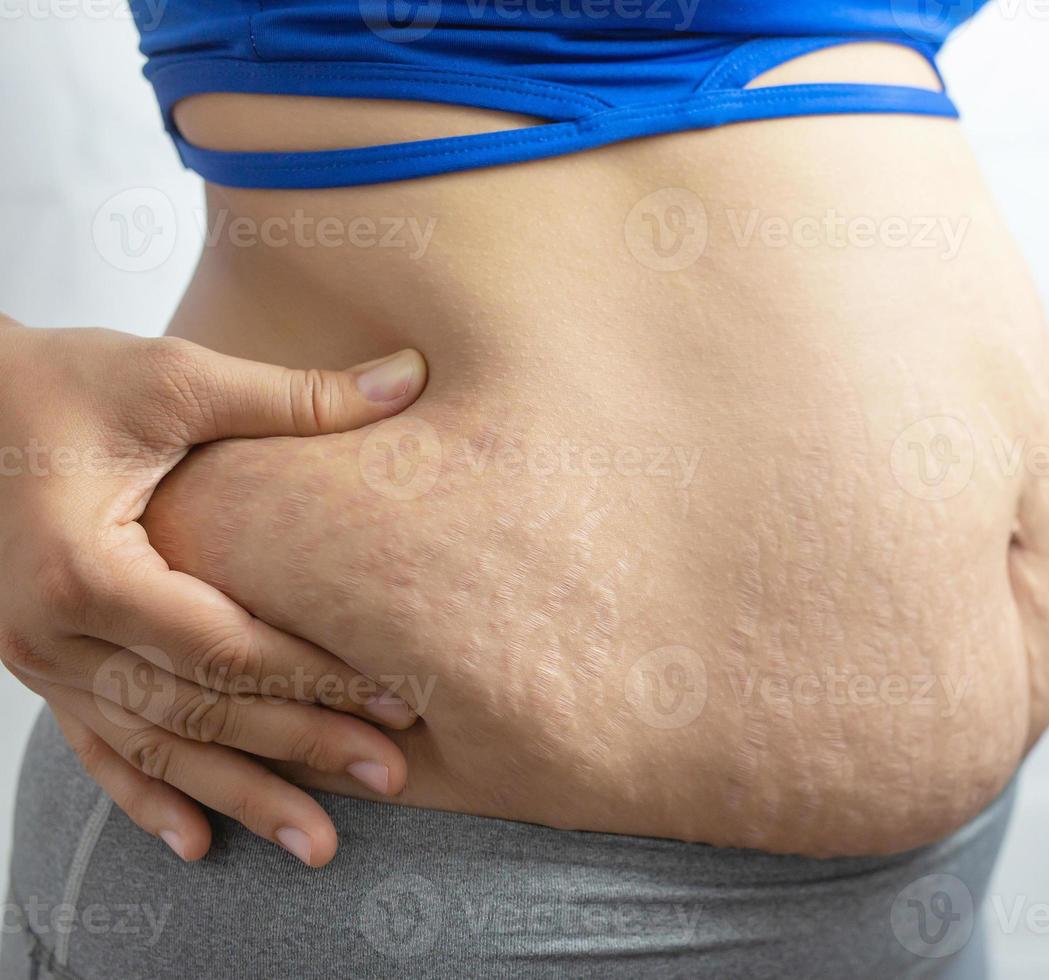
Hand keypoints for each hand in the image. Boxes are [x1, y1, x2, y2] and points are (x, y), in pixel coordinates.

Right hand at [0, 315, 427, 866]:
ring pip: (153, 748)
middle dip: (298, 750)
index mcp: (87, 572)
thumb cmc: (64, 384)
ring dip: (239, 797)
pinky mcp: (36, 666)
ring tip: (319, 845)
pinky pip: (93, 748)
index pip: (226, 648)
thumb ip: (294, 399)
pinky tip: (200, 843)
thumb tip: (412, 377)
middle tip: (388, 780)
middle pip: (198, 712)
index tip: (401, 703)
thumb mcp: (176, 381)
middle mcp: (52, 635)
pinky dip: (147, 798)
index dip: (318, 679)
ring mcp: (36, 662)